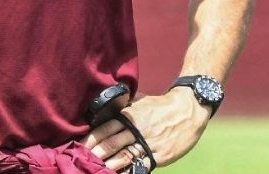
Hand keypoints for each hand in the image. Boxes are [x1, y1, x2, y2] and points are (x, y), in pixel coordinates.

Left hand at [80, 88, 208, 171]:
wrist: (189, 108)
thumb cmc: (161, 105)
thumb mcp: (140, 102)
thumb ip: (124, 109)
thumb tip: (105, 112)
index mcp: (129, 115)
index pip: (105, 129)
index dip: (91, 139)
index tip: (80, 147)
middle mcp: (136, 129)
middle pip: (111, 144)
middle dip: (95, 154)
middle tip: (82, 161)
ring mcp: (148, 143)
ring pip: (124, 156)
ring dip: (109, 165)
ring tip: (96, 170)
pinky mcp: (159, 154)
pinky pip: (141, 165)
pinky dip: (129, 171)